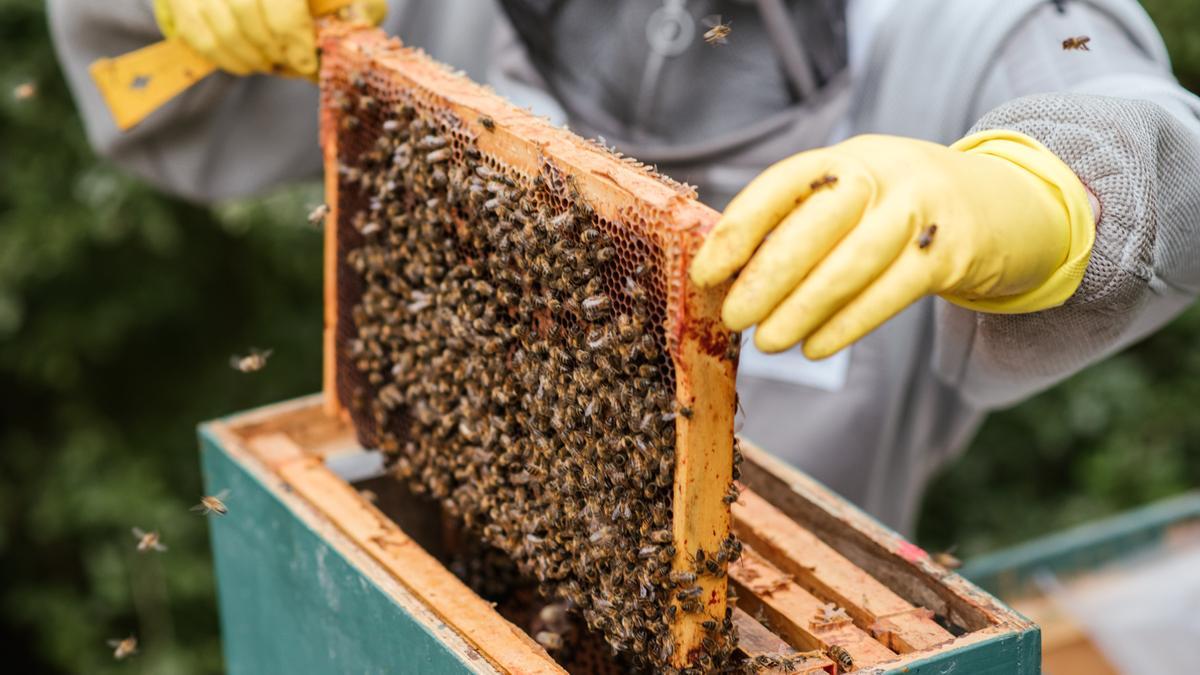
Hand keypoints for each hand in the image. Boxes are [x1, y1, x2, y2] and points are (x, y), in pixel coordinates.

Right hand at [153, 0, 387, 76]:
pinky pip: (197, 35)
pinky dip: (225, 57)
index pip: (282, 6)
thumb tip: (359, 27)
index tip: (308, 64)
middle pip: (245, 14)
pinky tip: (247, 62)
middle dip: (271, 50)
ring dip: (250, 57)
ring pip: (221, 27)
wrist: (267, 1)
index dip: (296, 40)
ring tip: (270, 62)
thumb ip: (362, 7)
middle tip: (288, 64)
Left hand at [689, 131, 1094, 358]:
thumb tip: (727, 278)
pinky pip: (893, 290)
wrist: (1002, 206)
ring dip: (804, 306)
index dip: (739, 229)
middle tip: (735, 317)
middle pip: (819, 221)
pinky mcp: (952, 250)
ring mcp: (923, 208)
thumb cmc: (897, 211)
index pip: (783, 185)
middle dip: (769, 274)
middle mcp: (884, 172)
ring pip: (855, 261)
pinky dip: (849, 322)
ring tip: (768, 341)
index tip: (706, 272)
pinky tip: (815, 347)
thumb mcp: (853, 198)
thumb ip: (800, 225)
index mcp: (846, 158)